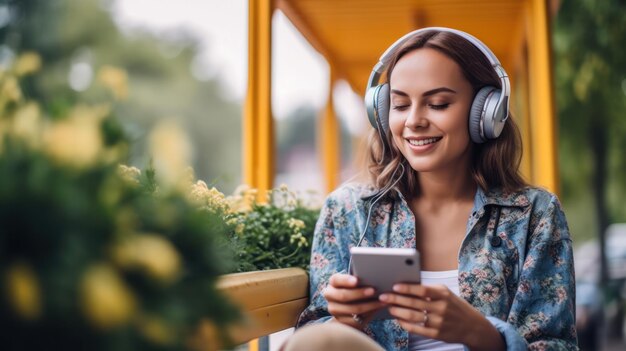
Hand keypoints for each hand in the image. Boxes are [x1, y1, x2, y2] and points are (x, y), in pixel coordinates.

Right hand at [322, 273, 384, 329]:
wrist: (350, 306)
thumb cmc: (356, 289)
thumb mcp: (356, 283)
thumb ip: (361, 281)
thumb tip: (375, 279)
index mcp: (333, 282)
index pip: (336, 280)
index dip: (346, 280)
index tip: (357, 280)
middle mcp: (330, 295)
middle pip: (343, 296)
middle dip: (359, 293)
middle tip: (373, 291)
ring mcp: (334, 309)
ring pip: (352, 309)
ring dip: (369, 306)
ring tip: (381, 302)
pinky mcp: (341, 321)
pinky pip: (356, 319)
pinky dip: (368, 315)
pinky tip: (377, 310)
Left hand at [379, 284, 504, 350]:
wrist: (472, 326)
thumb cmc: (454, 306)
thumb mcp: (446, 294)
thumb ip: (429, 290)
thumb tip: (407, 286)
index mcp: (443, 295)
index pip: (422, 289)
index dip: (407, 288)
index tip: (394, 286)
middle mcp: (441, 308)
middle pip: (414, 303)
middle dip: (396, 299)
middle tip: (383, 296)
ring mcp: (439, 322)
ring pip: (413, 317)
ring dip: (398, 312)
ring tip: (389, 307)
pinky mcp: (437, 334)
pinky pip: (417, 329)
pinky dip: (405, 324)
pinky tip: (398, 319)